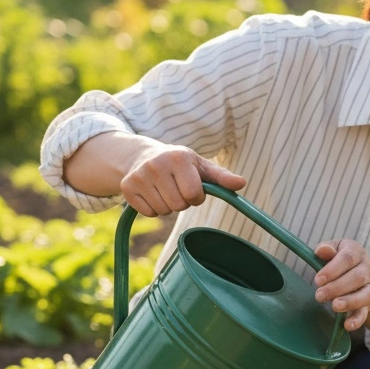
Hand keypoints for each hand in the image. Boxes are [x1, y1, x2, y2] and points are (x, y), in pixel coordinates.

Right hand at [120, 142, 245, 216]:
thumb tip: (242, 183)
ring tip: (164, 189)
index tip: (192, 187)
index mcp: (178, 158)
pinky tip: (152, 193)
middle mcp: (156, 164)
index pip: (193, 195)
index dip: (196, 196)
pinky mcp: (127, 187)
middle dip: (182, 201)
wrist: (142, 155)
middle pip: (178, 205)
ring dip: (168, 206)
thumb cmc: (180, 164)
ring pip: (164, 211)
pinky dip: (153, 209)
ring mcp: (139, 176)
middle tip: (176, 187)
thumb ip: (221, 177)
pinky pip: (149, 213)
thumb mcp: (201, 166)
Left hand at [313, 239, 369, 331]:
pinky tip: (347, 326)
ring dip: (350, 301)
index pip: (348, 258)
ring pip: (366, 294)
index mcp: (356, 251)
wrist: (363, 275)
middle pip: (357, 277)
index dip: (333, 269)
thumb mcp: (334, 250)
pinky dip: (357, 320)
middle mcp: (367, 268)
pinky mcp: (368, 304)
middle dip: (337, 287)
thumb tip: (321, 250)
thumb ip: (327, 250)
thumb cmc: (340, 260)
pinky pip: (365, 312)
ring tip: (334, 306)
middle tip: (319, 295)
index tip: (318, 280)